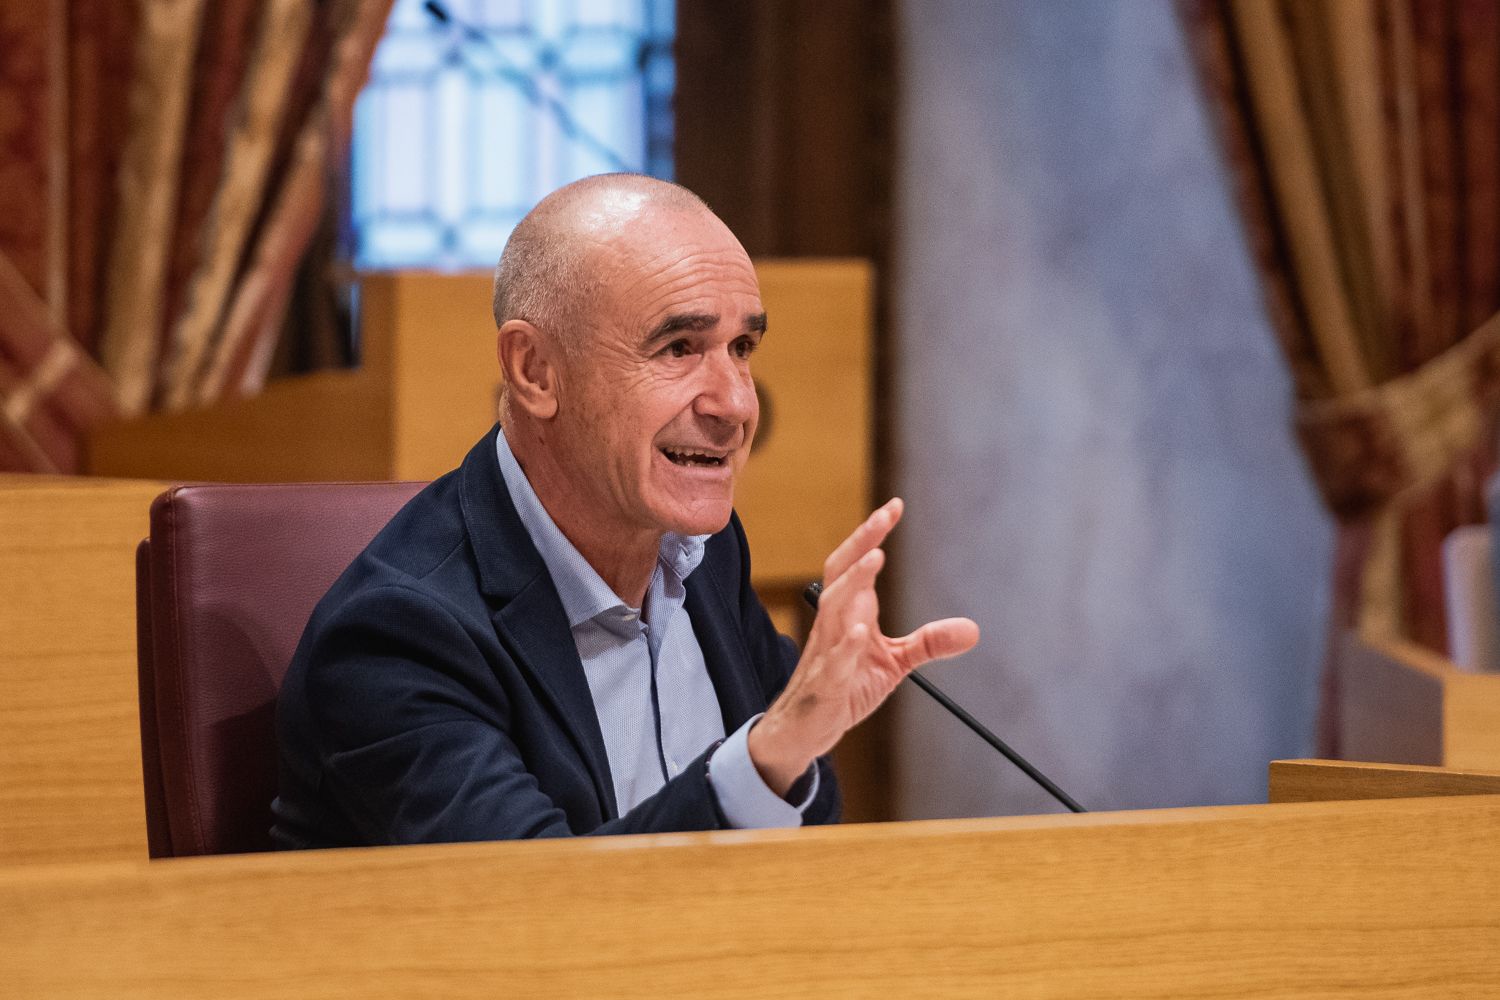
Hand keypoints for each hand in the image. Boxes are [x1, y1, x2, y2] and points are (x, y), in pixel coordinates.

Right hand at [747, 498, 980, 794]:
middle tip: (885, 516)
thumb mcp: (894, 663)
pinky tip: (860, 632)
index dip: (872, 534)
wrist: (804, 728)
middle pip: (841, 572)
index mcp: (849, 613)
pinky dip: (846, 645)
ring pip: (833, 608)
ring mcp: (827, 653)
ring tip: (877, 559)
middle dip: (861, 542)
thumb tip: (974, 630)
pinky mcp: (827, 685)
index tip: (895, 506)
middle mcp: (834, 624)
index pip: (857, 563)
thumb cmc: (844, 686)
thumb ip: (928, 642)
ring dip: (854, 582)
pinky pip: (834, 661)